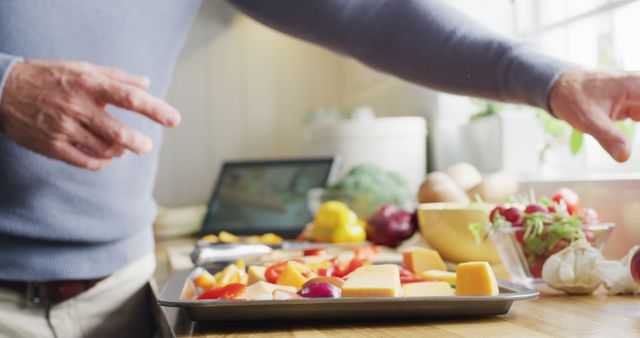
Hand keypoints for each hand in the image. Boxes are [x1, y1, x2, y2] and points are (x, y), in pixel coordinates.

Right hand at [0, 60, 180, 169]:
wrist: (2, 90)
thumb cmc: (50, 77)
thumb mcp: (82, 68)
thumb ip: (117, 77)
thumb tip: (146, 84)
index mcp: (89, 84)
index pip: (130, 98)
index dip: (155, 109)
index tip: (174, 120)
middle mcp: (78, 107)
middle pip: (119, 132)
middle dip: (138, 143)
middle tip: (145, 146)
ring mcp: (64, 128)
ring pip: (105, 150)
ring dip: (119, 151)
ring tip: (122, 148)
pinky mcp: (53, 146)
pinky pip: (86, 162)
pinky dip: (101, 163)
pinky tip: (105, 158)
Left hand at [549, 69, 639, 161]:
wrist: (560, 87)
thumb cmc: (573, 99)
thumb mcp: (588, 121)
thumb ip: (608, 137)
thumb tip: (624, 156)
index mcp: (635, 85)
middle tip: (635, 123)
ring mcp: (638, 93)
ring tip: (623, 123)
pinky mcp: (634, 101)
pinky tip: (630, 131)